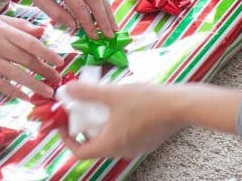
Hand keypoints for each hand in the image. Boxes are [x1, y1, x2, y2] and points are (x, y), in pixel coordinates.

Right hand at [0, 4, 63, 99]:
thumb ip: (20, 25)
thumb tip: (42, 31)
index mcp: (3, 29)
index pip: (31, 43)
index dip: (48, 53)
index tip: (60, 62)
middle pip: (27, 60)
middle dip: (45, 72)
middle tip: (57, 80)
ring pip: (17, 75)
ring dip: (35, 85)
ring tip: (48, 92)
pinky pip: (0, 84)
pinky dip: (15, 92)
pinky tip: (26, 97)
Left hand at [7, 0, 117, 38]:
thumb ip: (56, 13)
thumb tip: (74, 26)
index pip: (80, 7)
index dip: (89, 24)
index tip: (94, 38)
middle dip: (104, 19)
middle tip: (111, 36)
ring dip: (108, 11)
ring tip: (114, 27)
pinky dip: (102, 0)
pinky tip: (106, 12)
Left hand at [59, 83, 184, 158]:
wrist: (180, 106)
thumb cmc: (145, 102)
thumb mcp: (112, 93)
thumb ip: (87, 92)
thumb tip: (67, 89)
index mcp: (111, 144)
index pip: (80, 152)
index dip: (66, 139)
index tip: (61, 123)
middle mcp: (122, 151)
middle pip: (94, 145)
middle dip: (83, 127)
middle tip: (79, 108)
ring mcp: (136, 147)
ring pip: (109, 139)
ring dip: (99, 124)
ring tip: (98, 103)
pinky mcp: (146, 140)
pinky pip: (123, 135)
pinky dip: (114, 123)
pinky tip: (118, 105)